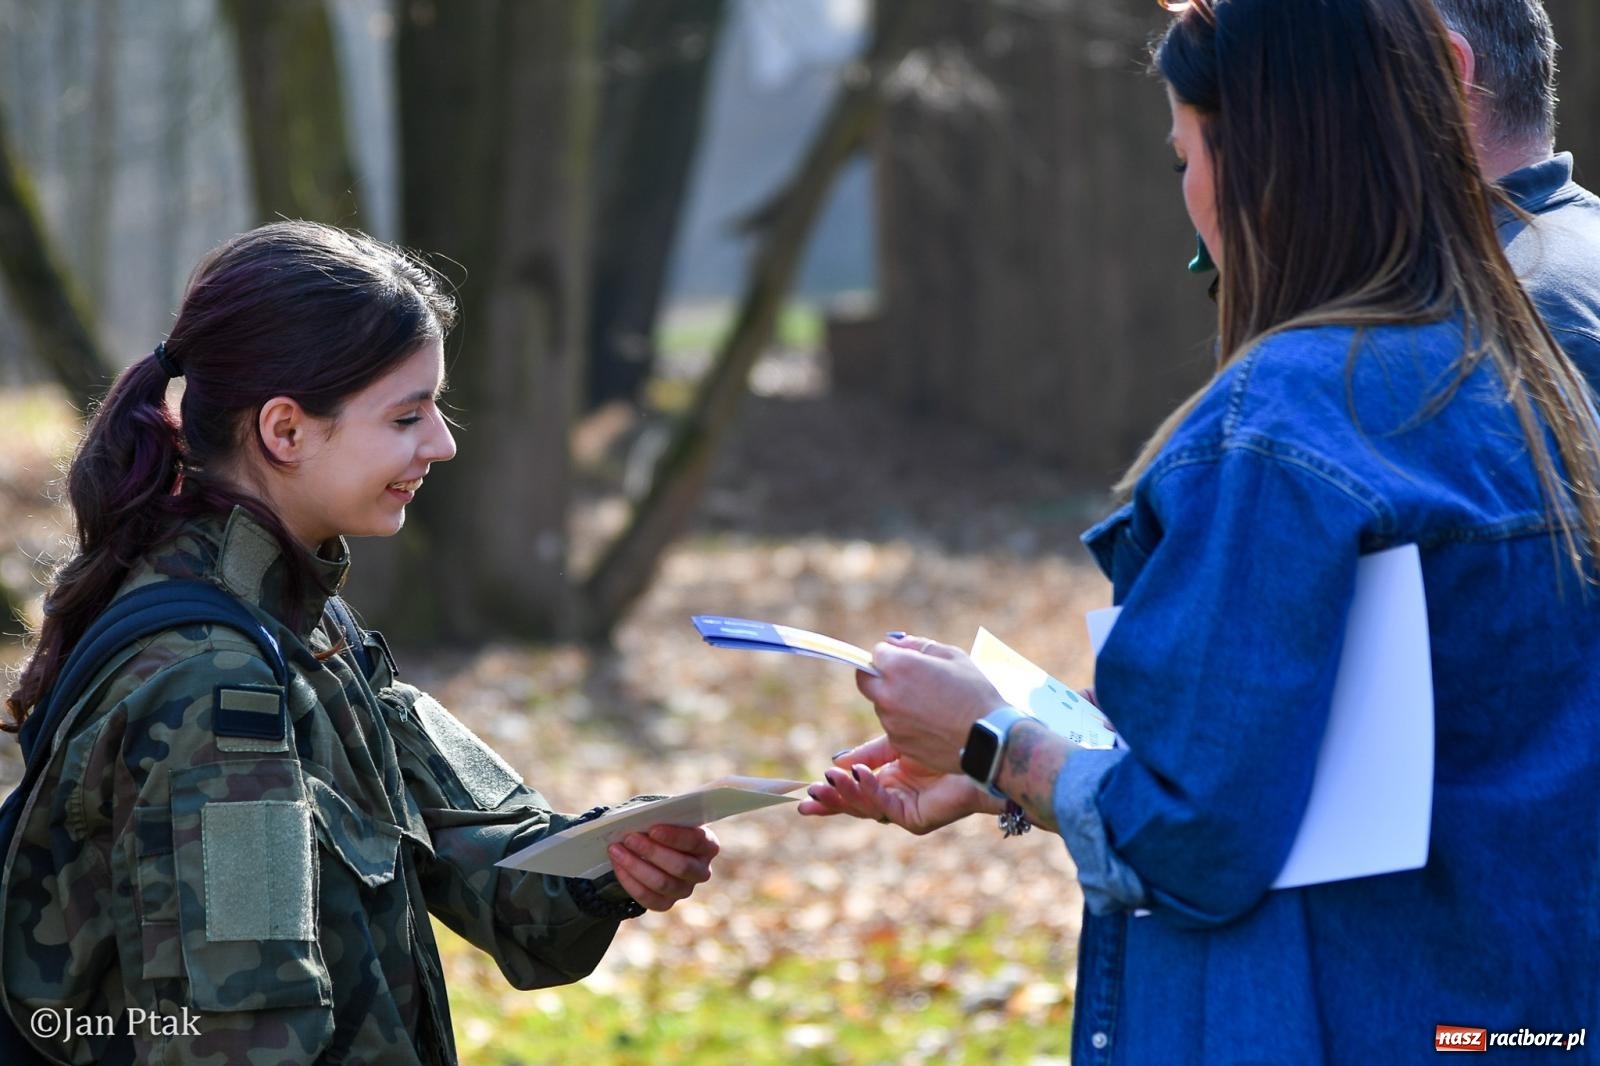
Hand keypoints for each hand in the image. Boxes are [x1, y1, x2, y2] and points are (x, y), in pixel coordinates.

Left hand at [607, 824, 719, 911]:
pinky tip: (618, 865)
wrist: (654, 849)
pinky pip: (648, 898)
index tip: (653, 829)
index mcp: (707, 845)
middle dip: (651, 851)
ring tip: (616, 850)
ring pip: (663, 883)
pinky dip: (630, 881)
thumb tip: (638, 821)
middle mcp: (701, 870)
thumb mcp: (665, 819)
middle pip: (680, 866)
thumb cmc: (662, 828)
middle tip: (629, 838)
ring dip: (636, 866)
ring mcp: (685, 889)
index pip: (696, 841)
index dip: (675, 836)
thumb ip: (658, 818)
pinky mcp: (667, 903)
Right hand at [797, 734, 1000, 833]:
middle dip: (831, 800)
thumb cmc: (946, 742)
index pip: (853, 791)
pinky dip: (868, 790)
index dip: (831, 793)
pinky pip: (885, 805)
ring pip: (866, 807)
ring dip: (845, 795)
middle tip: (809, 796)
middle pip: (854, 804)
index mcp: (889, 782)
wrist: (981, 750)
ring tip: (829, 780)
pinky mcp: (916, 817)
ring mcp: (905, 810)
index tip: (806, 794)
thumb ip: (869, 754)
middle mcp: (895, 799)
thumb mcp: (897, 744)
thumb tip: (837, 760)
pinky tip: (858, 775)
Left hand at [856, 634, 1004, 773]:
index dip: (889, 653)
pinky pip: (893, 726)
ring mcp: (891, 721)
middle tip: (904, 679)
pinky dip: (905, 722)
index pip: (876, 653)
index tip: (902, 658)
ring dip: (894, 700)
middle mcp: (888, 694)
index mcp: (899, 667)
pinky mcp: (898, 743)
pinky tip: (932, 723)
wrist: (989, 738)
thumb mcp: (953, 656)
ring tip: (929, 703)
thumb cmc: (975, 693)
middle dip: (878, 675)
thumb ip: (918, 645)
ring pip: (880, 704)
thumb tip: (895, 642)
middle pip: (865, 680)